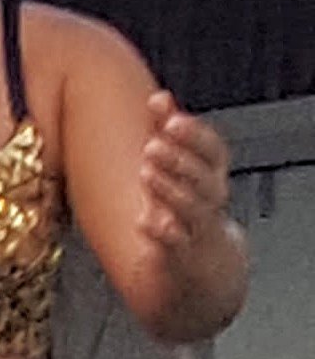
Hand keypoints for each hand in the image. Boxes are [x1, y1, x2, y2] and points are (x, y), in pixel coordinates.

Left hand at [139, 94, 233, 273]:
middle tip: (152, 144)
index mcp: (212, 173)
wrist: (203, 261)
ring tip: (146, 173)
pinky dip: (161, 233)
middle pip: (203, 176)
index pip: (214, 150)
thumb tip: (159, 97)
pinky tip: (143, 221)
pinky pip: (176, 243)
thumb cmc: (188, 202)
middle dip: (179, 159)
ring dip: (169, 189)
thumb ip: (168, 130)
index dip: (195, 134)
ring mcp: (198, 226)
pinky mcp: (183, 253)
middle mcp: (210, 197)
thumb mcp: (180, 164)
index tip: (171, 119)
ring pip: (192, 208)